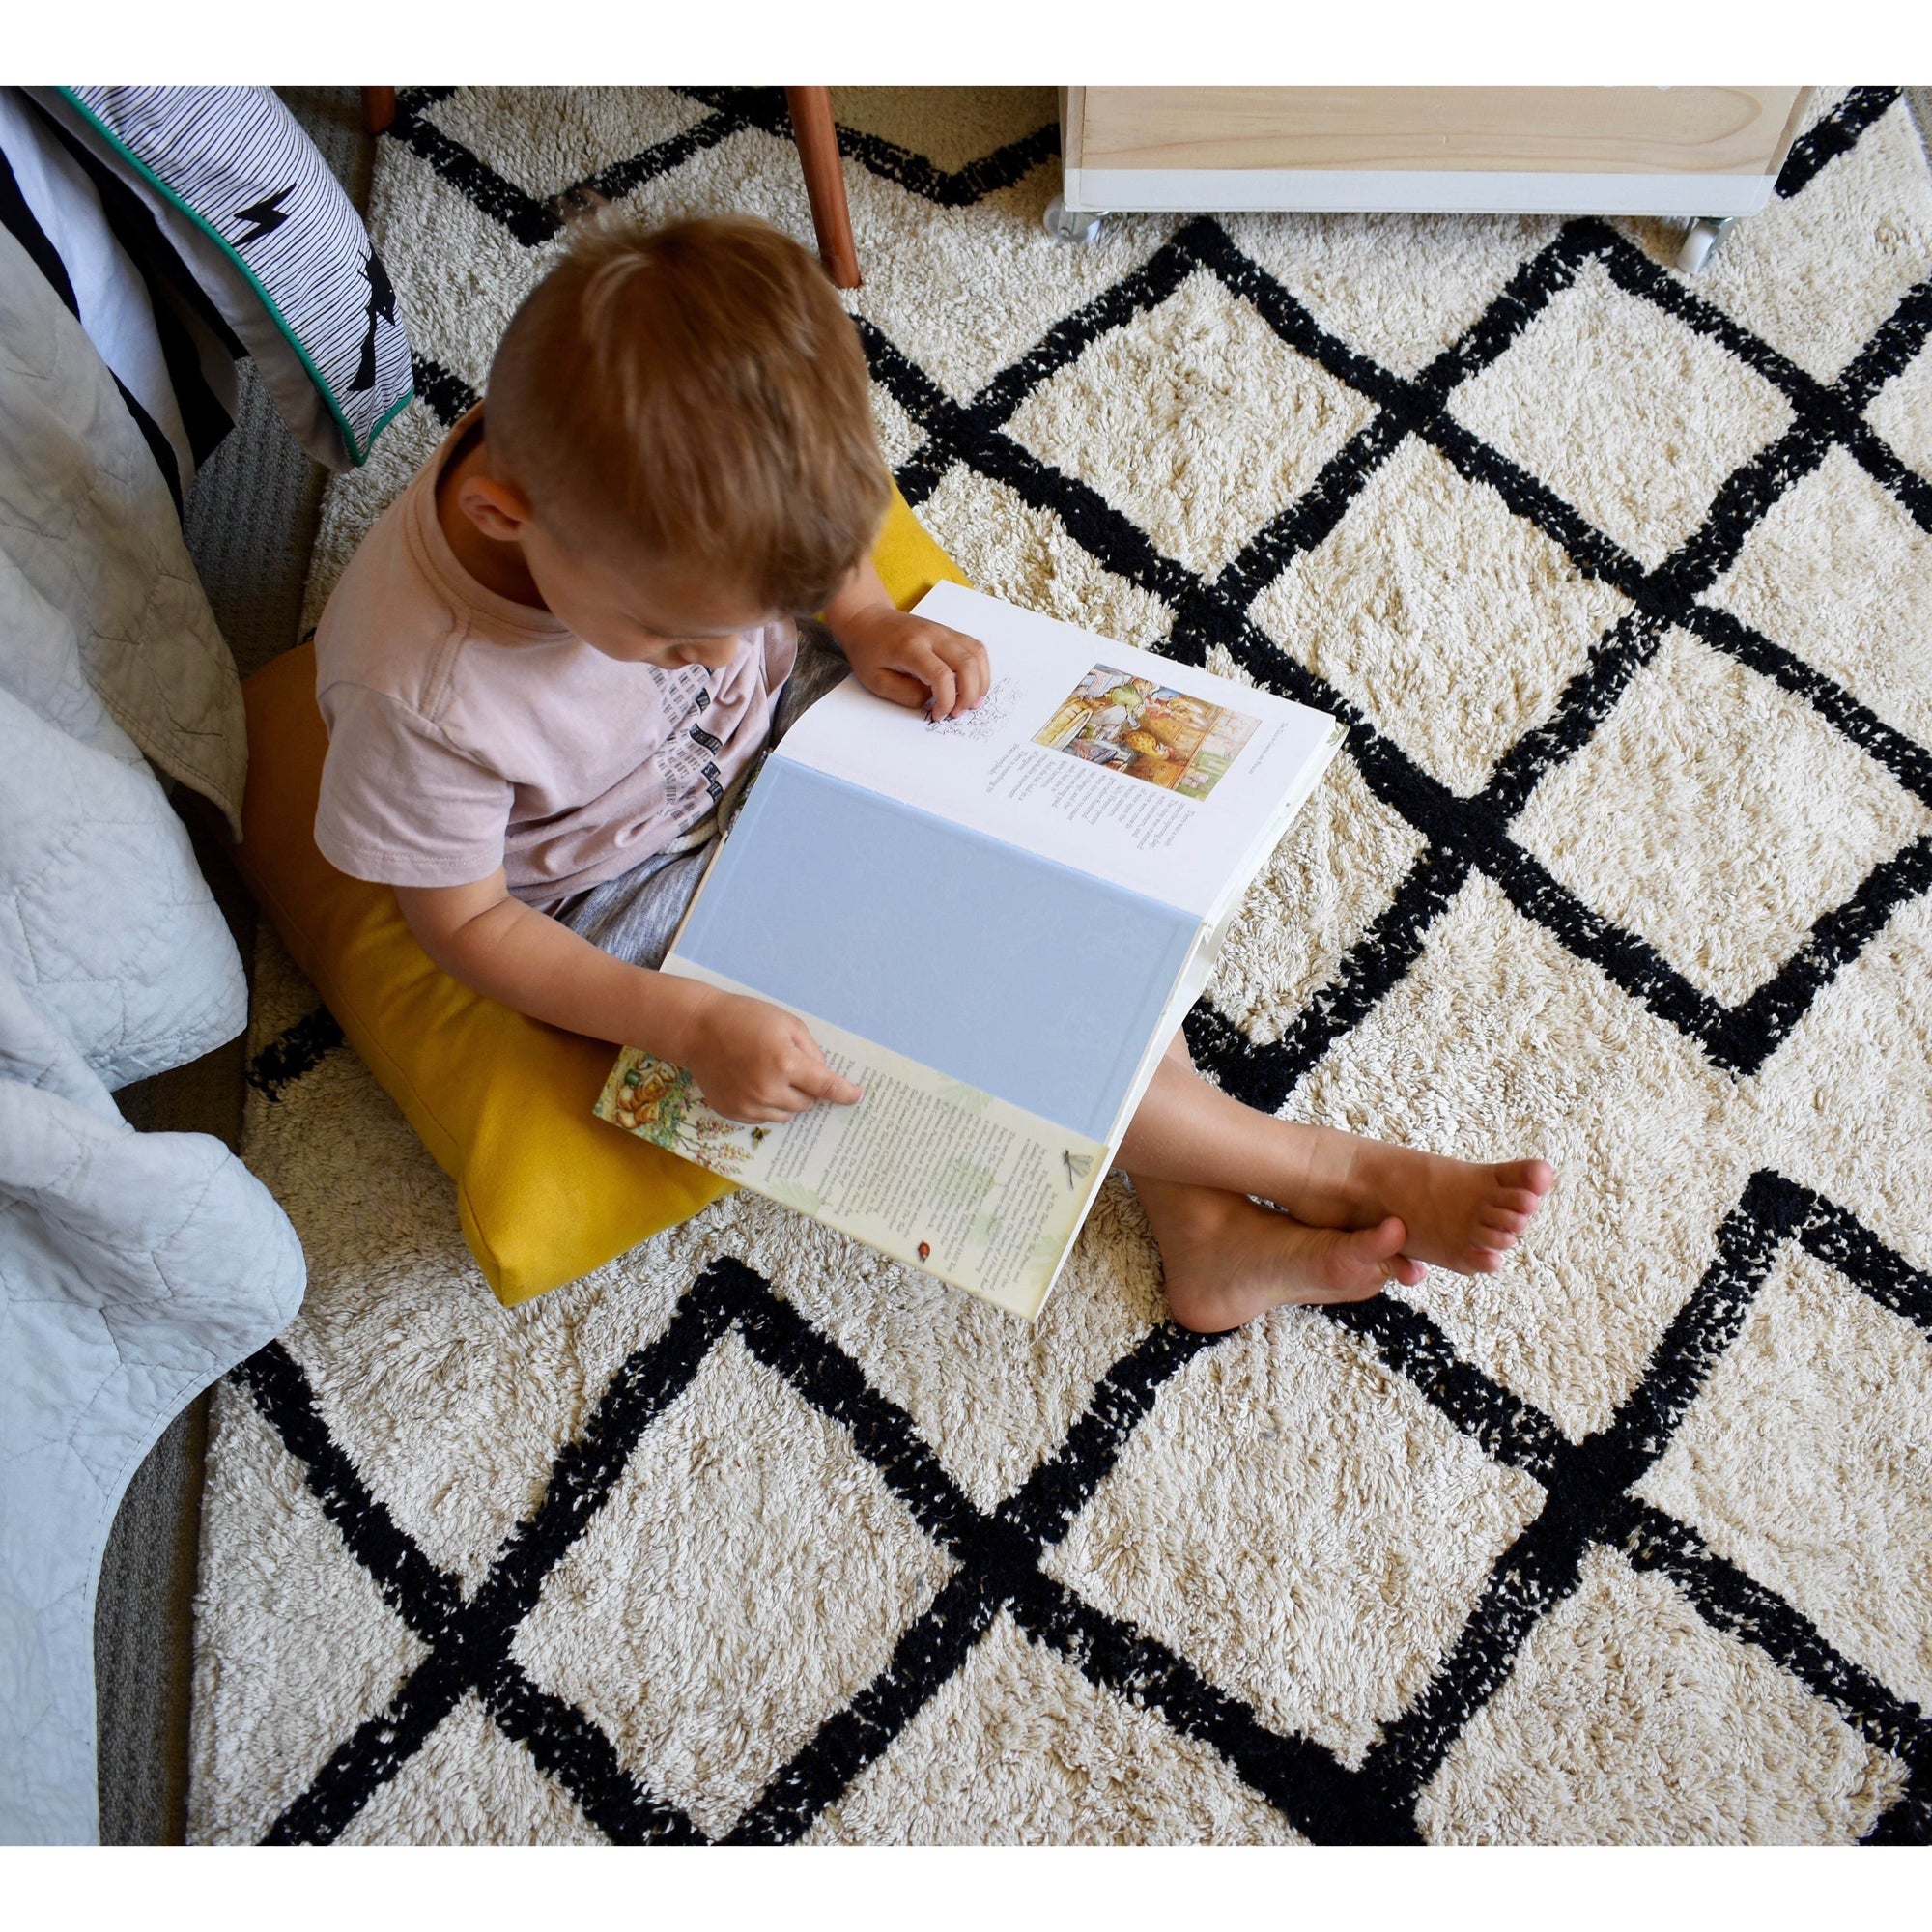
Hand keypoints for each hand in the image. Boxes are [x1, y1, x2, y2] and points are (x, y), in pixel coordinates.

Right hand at [681, 989, 863, 1123]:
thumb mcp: (787, 1023)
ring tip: (770, 1073)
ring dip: (788, 1099)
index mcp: (785, 1063)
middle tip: (791, 1066)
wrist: (697, 1029)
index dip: (844, 1093)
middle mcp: (768, 1090)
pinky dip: (767, 1105)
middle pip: (808, 1104)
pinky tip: (753, 1082)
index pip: (825, 1087)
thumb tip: (823, 1077)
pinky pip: (764, 1118)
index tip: (856, 1096)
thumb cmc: (745, 1018)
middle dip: (808, 1088)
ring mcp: (749, 1105)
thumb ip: (811, 1051)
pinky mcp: (733, 1113)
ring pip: (787, 1115)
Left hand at [834, 604, 990, 720]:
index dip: (946, 701)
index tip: (938, 714)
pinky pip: (976, 649)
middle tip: (958, 713)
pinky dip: (980, 670)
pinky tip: (972, 686)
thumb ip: (905, 694)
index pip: (941, 676)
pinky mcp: (950, 632)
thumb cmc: (869, 650)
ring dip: (980, 683)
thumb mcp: (876, 680)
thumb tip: (932, 701)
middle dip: (969, 695)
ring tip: (970, 702)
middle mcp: (932, 635)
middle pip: (967, 664)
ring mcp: (944, 631)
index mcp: (910, 647)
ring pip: (977, 654)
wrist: (868, 620)